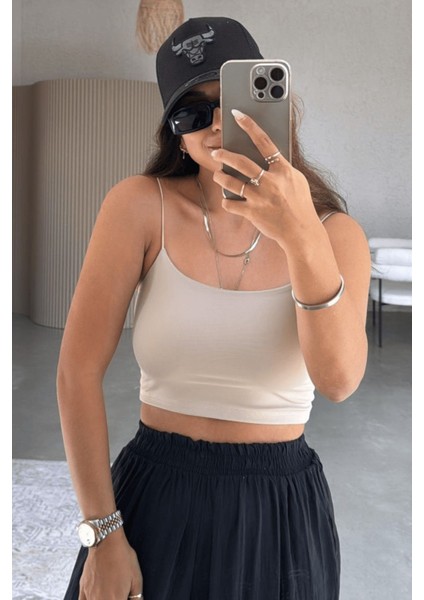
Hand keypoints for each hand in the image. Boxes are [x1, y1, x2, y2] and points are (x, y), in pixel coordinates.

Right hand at [78, 530, 142, 599]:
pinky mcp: (82, 588)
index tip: (126, 597)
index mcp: (116, 599)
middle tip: (119, 594)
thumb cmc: (123, 558)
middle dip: (115, 599)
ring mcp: (90, 595)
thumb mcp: (136, 577)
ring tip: (110, 594)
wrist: (106, 541)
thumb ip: (136, 596)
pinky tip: (97, 597)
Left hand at [212, 110, 320, 248]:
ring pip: (231, 182)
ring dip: (221, 178)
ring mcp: (260, 198)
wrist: (301, 232)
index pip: (265, 142)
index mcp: (283, 171)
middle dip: (224, 155)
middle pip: (241, 162)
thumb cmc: (300, 206)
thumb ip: (282, 169)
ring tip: (218, 176)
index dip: (250, 126)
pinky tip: (228, 200)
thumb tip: (270, 157)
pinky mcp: (253, 213)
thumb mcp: (297, 181)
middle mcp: (271, 182)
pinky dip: (227, 201)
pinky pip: (231, 204)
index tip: (238, 115)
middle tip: (216, 153)